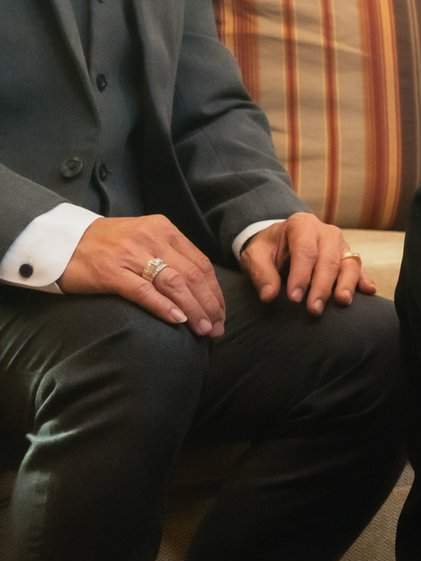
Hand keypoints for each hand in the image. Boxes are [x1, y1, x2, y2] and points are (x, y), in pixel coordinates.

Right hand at [58, 214, 227, 335]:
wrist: (60, 241)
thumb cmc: (106, 245)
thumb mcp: (144, 240)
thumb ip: (170, 256)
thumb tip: (200, 289)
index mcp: (164, 230)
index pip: (201, 263)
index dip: (215, 292)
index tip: (221, 313)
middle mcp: (152, 238)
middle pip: (193, 275)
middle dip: (209, 305)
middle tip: (217, 328)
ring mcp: (131, 254)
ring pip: (175, 284)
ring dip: (193, 309)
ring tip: (204, 330)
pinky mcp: (111, 271)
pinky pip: (144, 291)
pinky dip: (164, 307)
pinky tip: (178, 321)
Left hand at [240, 212, 370, 313]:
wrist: (282, 241)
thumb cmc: (269, 248)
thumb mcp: (255, 255)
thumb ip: (261, 273)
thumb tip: (269, 295)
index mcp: (302, 225)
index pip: (305, 250)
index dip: (301, 275)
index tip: (294, 298)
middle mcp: (326, 232)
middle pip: (329, 259)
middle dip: (322, 286)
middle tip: (313, 309)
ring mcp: (341, 244)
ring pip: (349, 263)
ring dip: (346, 284)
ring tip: (342, 301)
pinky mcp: (350, 257)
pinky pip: (359, 269)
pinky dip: (364, 280)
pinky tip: (368, 290)